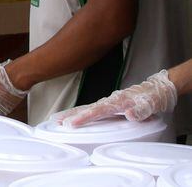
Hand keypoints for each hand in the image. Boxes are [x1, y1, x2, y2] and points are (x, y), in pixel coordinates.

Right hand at [55, 70, 177, 126]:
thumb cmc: (153, 97)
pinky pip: (91, 108)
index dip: (83, 117)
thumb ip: (140, 110)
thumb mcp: (151, 105)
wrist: (157, 88)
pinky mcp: (109, 104)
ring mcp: (108, 102)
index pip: (97, 111)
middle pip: (86, 108)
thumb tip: (129, 115)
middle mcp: (109, 100)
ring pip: (86, 107)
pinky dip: (80, 112)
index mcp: (117, 101)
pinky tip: (73, 116)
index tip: (71, 123)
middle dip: (70, 114)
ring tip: (57, 119)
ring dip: (71, 113)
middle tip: (55, 121)